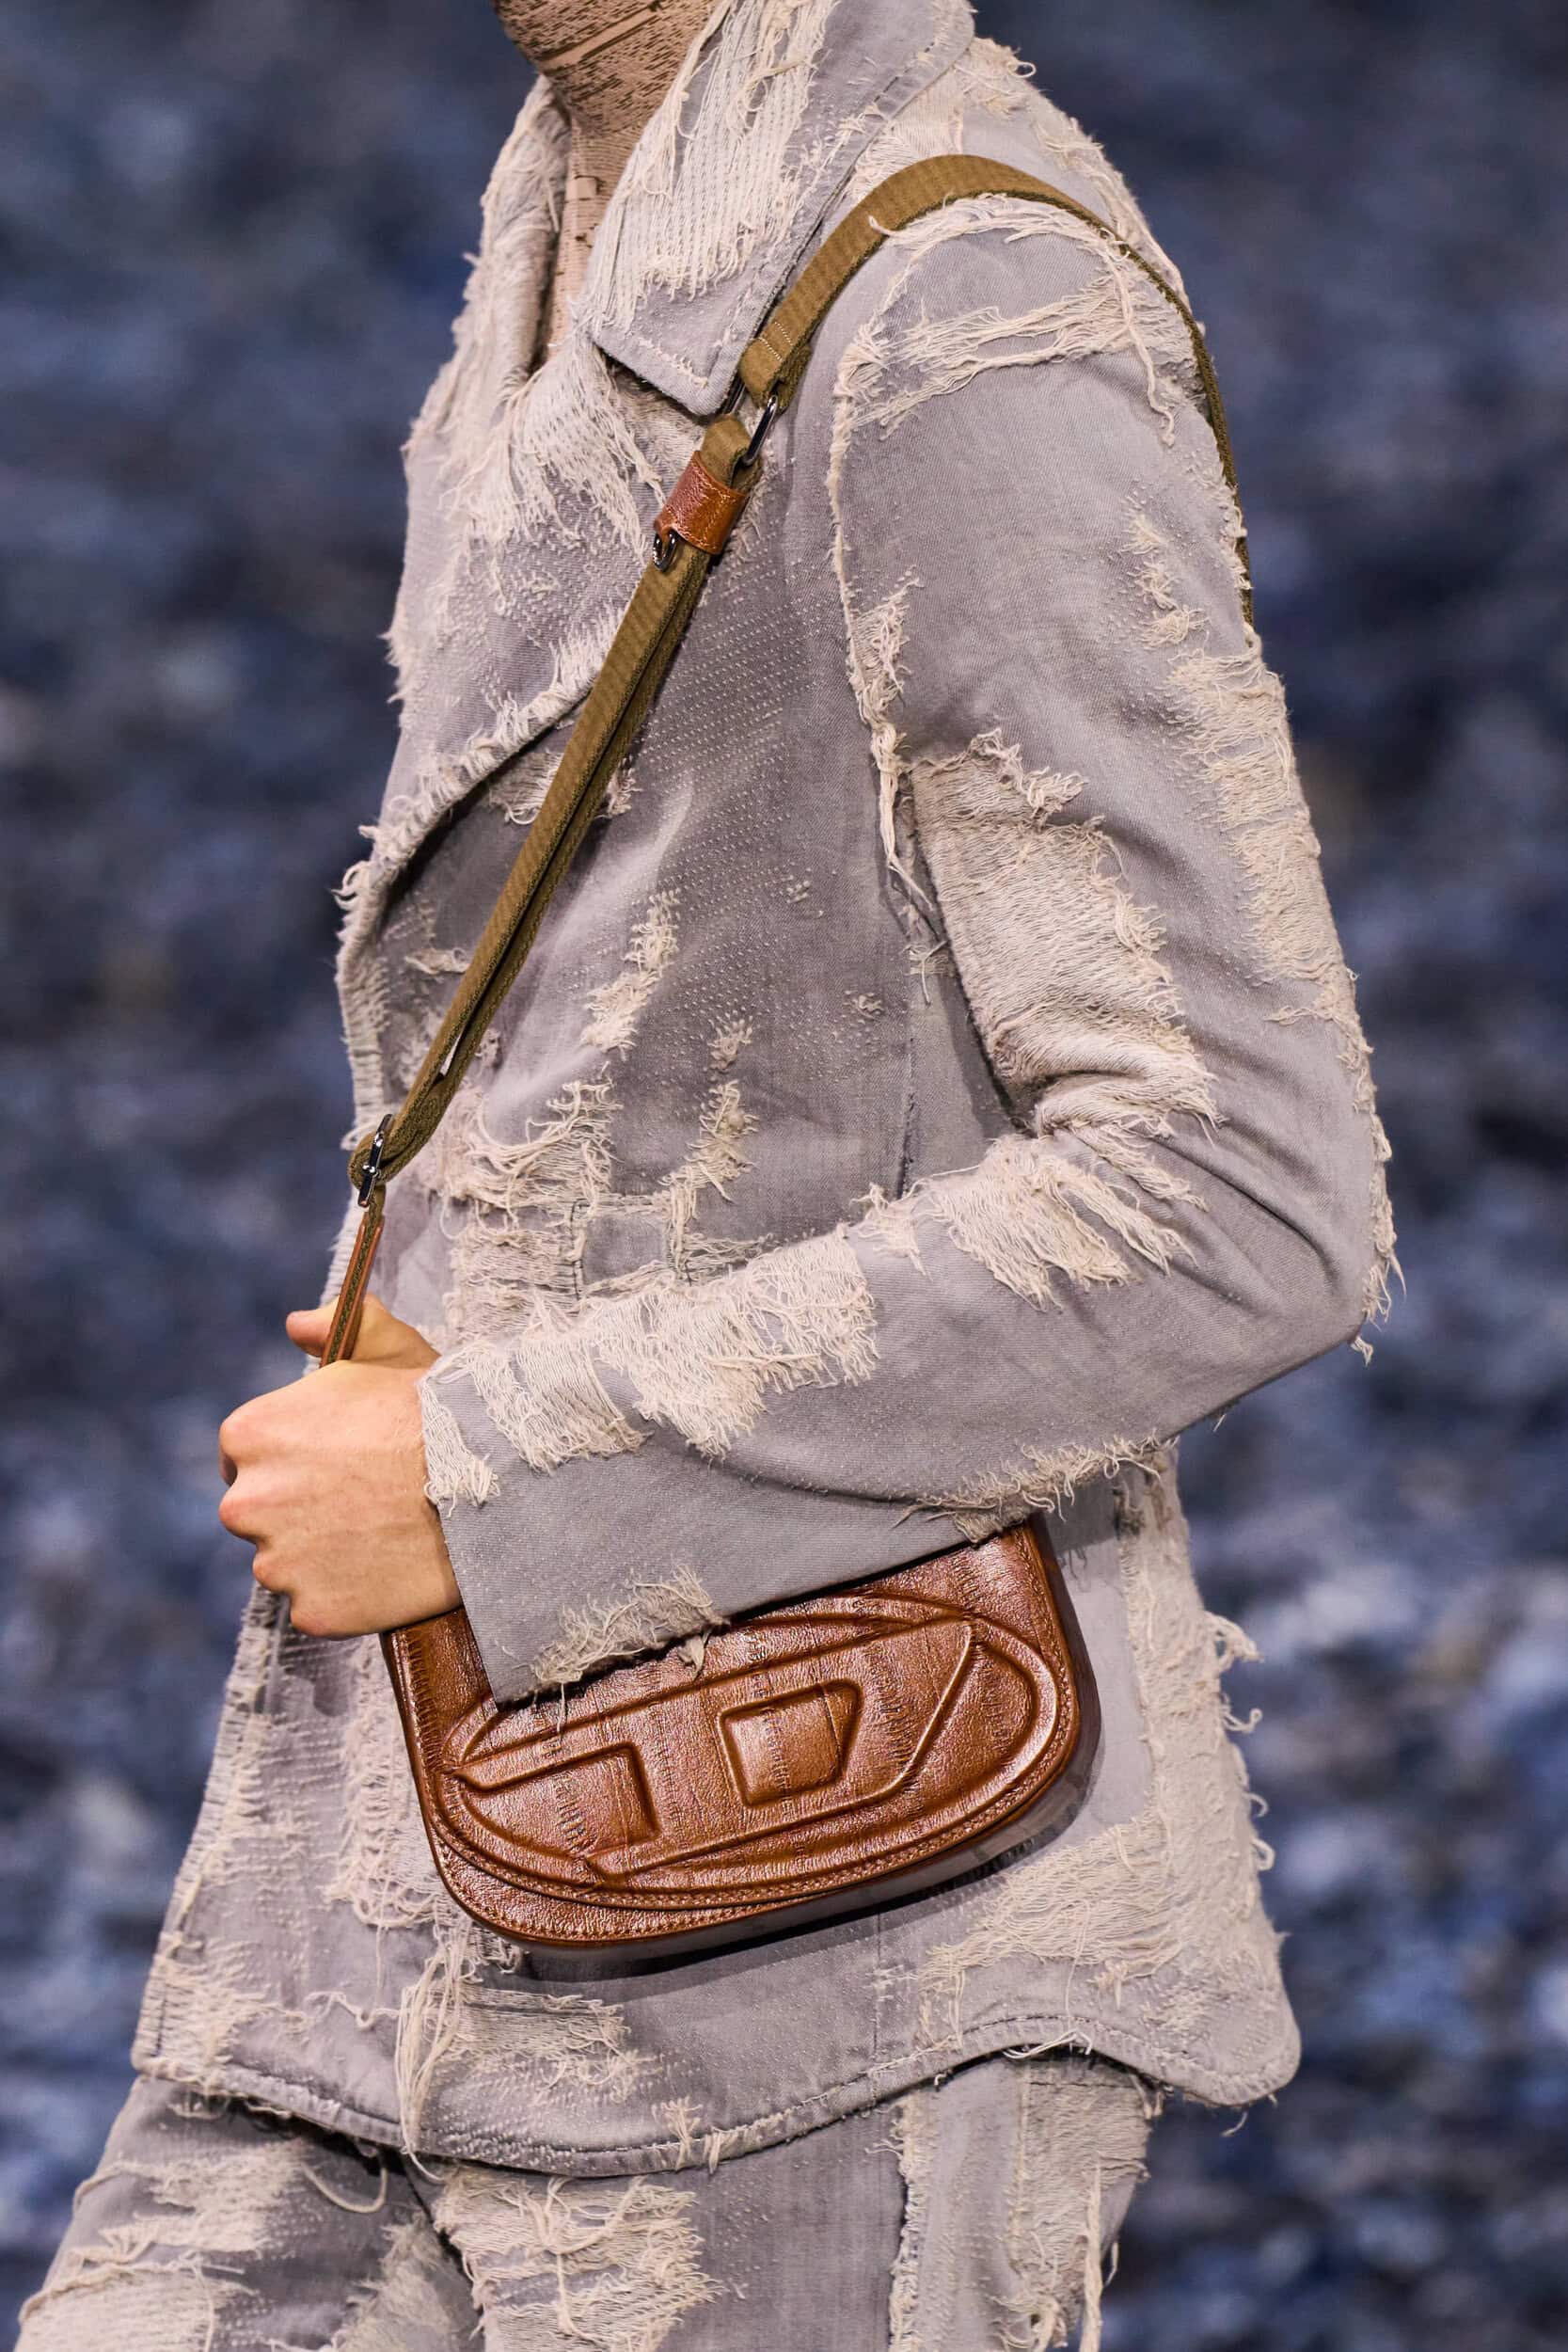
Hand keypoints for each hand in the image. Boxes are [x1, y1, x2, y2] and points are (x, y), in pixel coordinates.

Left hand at [217, 1293, 459, 1637]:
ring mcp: (278, 1562)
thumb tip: (296, 1324)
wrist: (488, 1476)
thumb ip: (336, 1326)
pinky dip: (345, 1594)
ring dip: (319, 1555)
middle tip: (358, 1502)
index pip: (242, 1458)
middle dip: (296, 1509)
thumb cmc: (436, 1409)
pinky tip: (385, 1569)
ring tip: (378, 1535)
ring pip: (286, 1563)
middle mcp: (247, 1501)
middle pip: (259, 1514)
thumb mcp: (388, 1348)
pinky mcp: (313, 1610)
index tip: (327, 1465)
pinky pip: (318, 1605)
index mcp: (249, 1435)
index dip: (288, 1461)